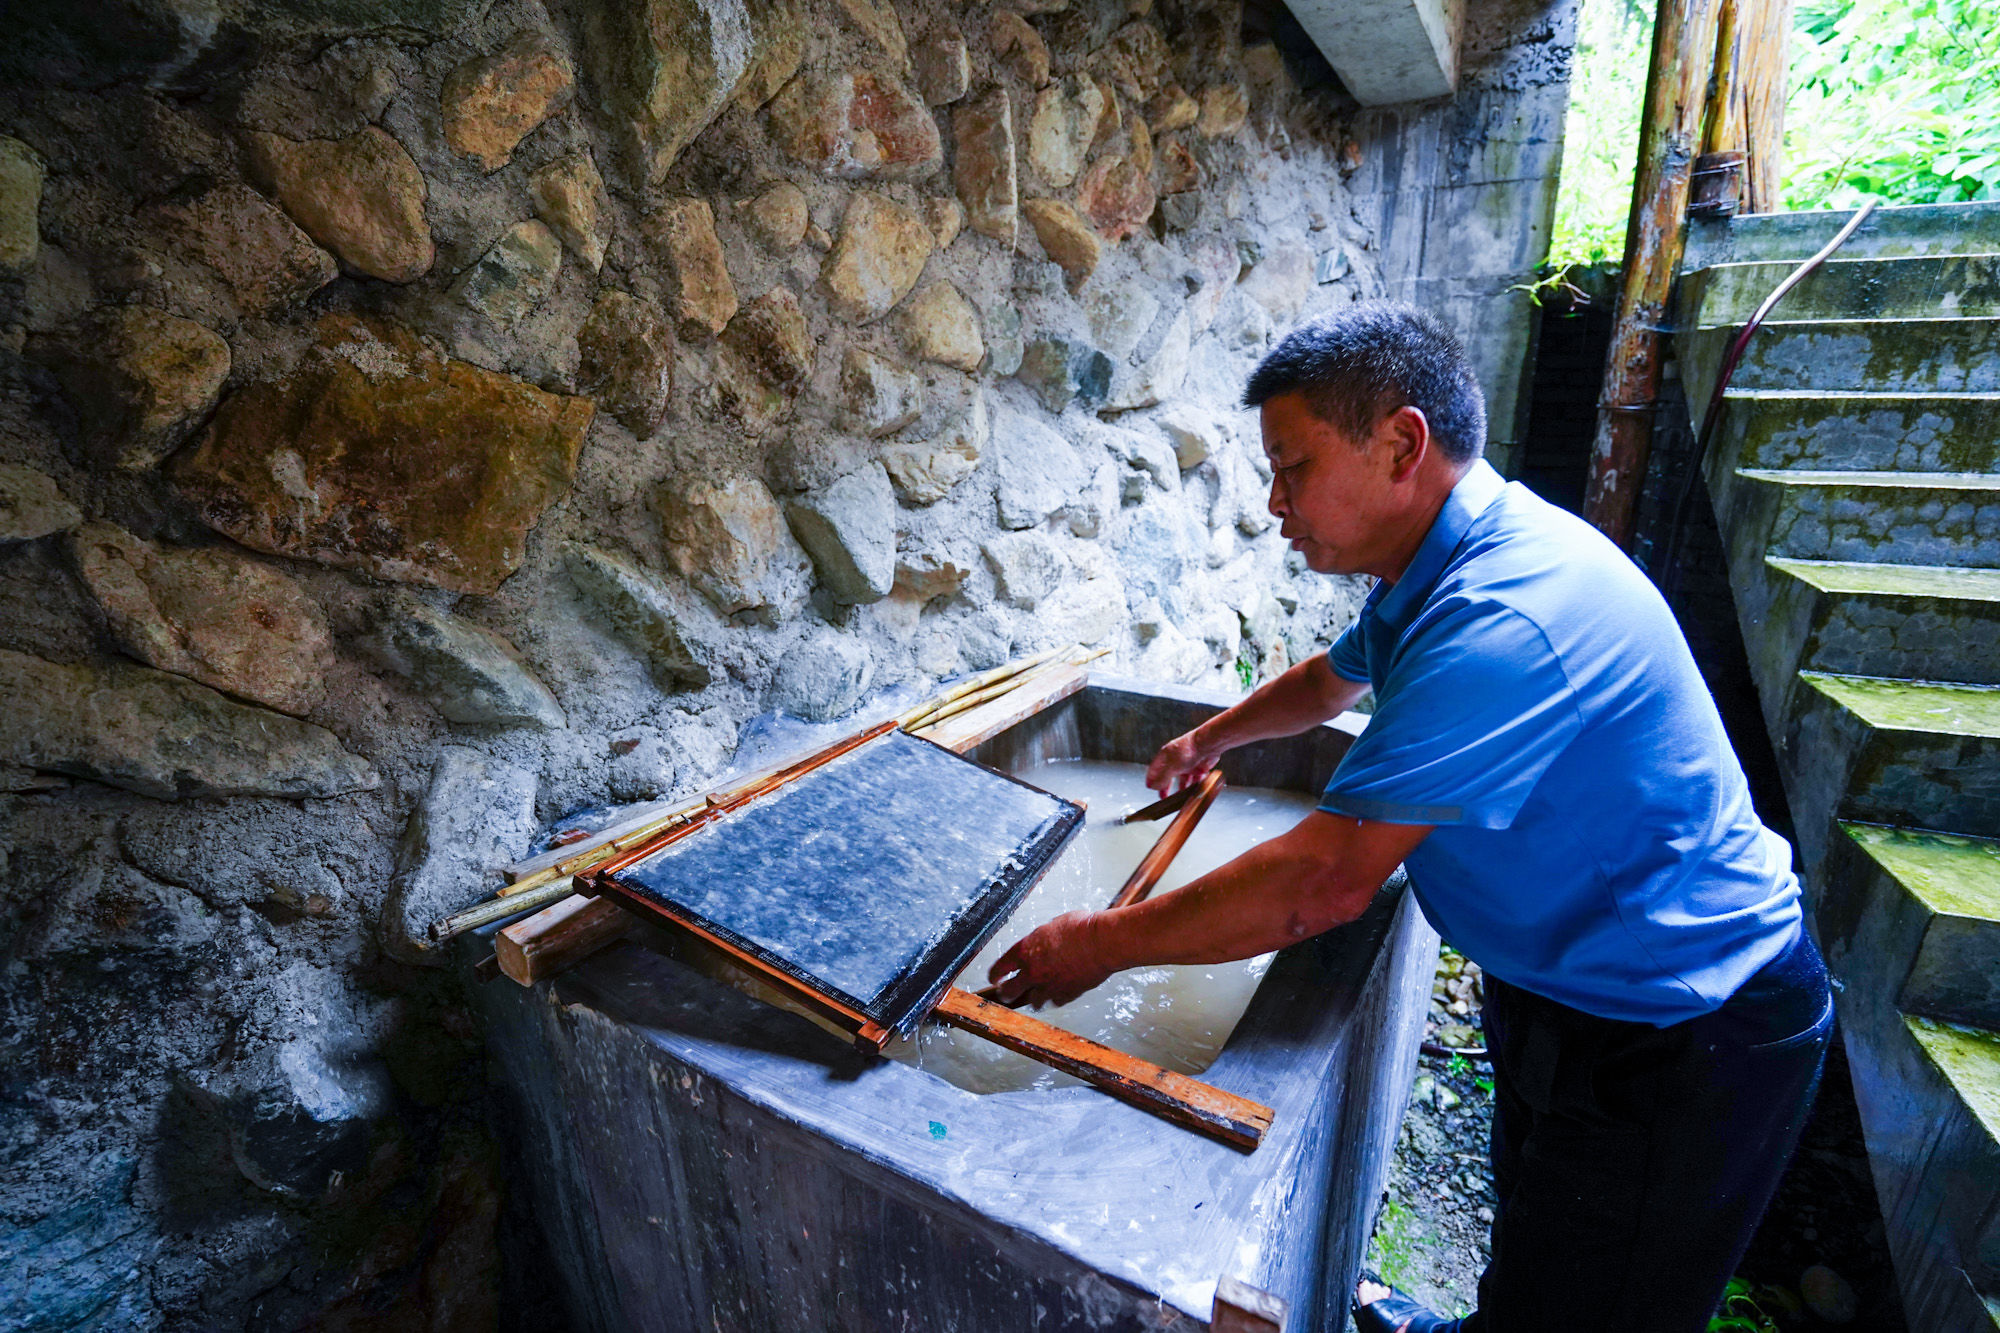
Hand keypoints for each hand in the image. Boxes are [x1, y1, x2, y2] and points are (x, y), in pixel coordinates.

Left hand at [986, 911, 1117, 1008]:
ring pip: (1032, 1001)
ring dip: (1032, 998)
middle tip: (1007, 994)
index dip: (994, 975)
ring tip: (1034, 996)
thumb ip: (1041, 939)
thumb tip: (1041, 943)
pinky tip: (1057, 994)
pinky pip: (1055, 1002)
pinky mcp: (1066, 994)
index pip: (1000, 968)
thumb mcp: (1052, 926)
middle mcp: (1033, 971)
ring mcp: (1049, 986)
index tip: (994, 979)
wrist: (1101, 942)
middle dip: (1006, 994)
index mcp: (1025, 950)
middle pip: (1009, 992)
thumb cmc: (1081, 928)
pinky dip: (1055, 999)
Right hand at [1145, 730, 1214, 796]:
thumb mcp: (1171, 766)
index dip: (1152, 779)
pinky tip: (1194, 788)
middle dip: (1166, 786)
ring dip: (1182, 787)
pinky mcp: (1199, 766)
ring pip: (1183, 778)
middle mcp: (1176, 759)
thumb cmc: (1188, 749)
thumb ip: (1162, 778)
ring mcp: (1188, 763)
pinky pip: (1196, 778)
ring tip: (1180, 796)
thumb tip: (1154, 786)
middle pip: (1169, 775)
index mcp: (1166, 756)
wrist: (1208, 745)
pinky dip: (1195, 784)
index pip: (1155, 769)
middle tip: (1164, 796)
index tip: (1151, 788)